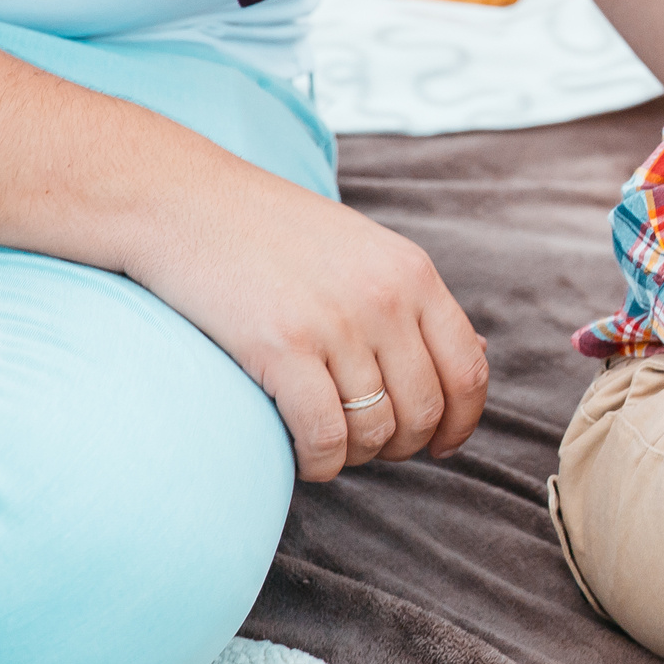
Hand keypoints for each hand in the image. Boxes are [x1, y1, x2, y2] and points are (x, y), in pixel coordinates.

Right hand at [123, 164, 488, 483]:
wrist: (184, 201)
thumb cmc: (273, 232)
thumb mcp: (366, 250)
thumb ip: (418, 303)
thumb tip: (479, 354)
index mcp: (414, 273)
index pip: (469, 370)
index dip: (462, 422)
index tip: (441, 445)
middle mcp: (386, 299)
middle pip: (425, 409)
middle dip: (403, 446)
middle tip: (372, 445)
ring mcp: (336, 323)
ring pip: (375, 431)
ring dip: (357, 455)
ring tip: (332, 444)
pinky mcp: (281, 347)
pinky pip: (324, 436)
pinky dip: (320, 462)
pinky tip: (305, 455)